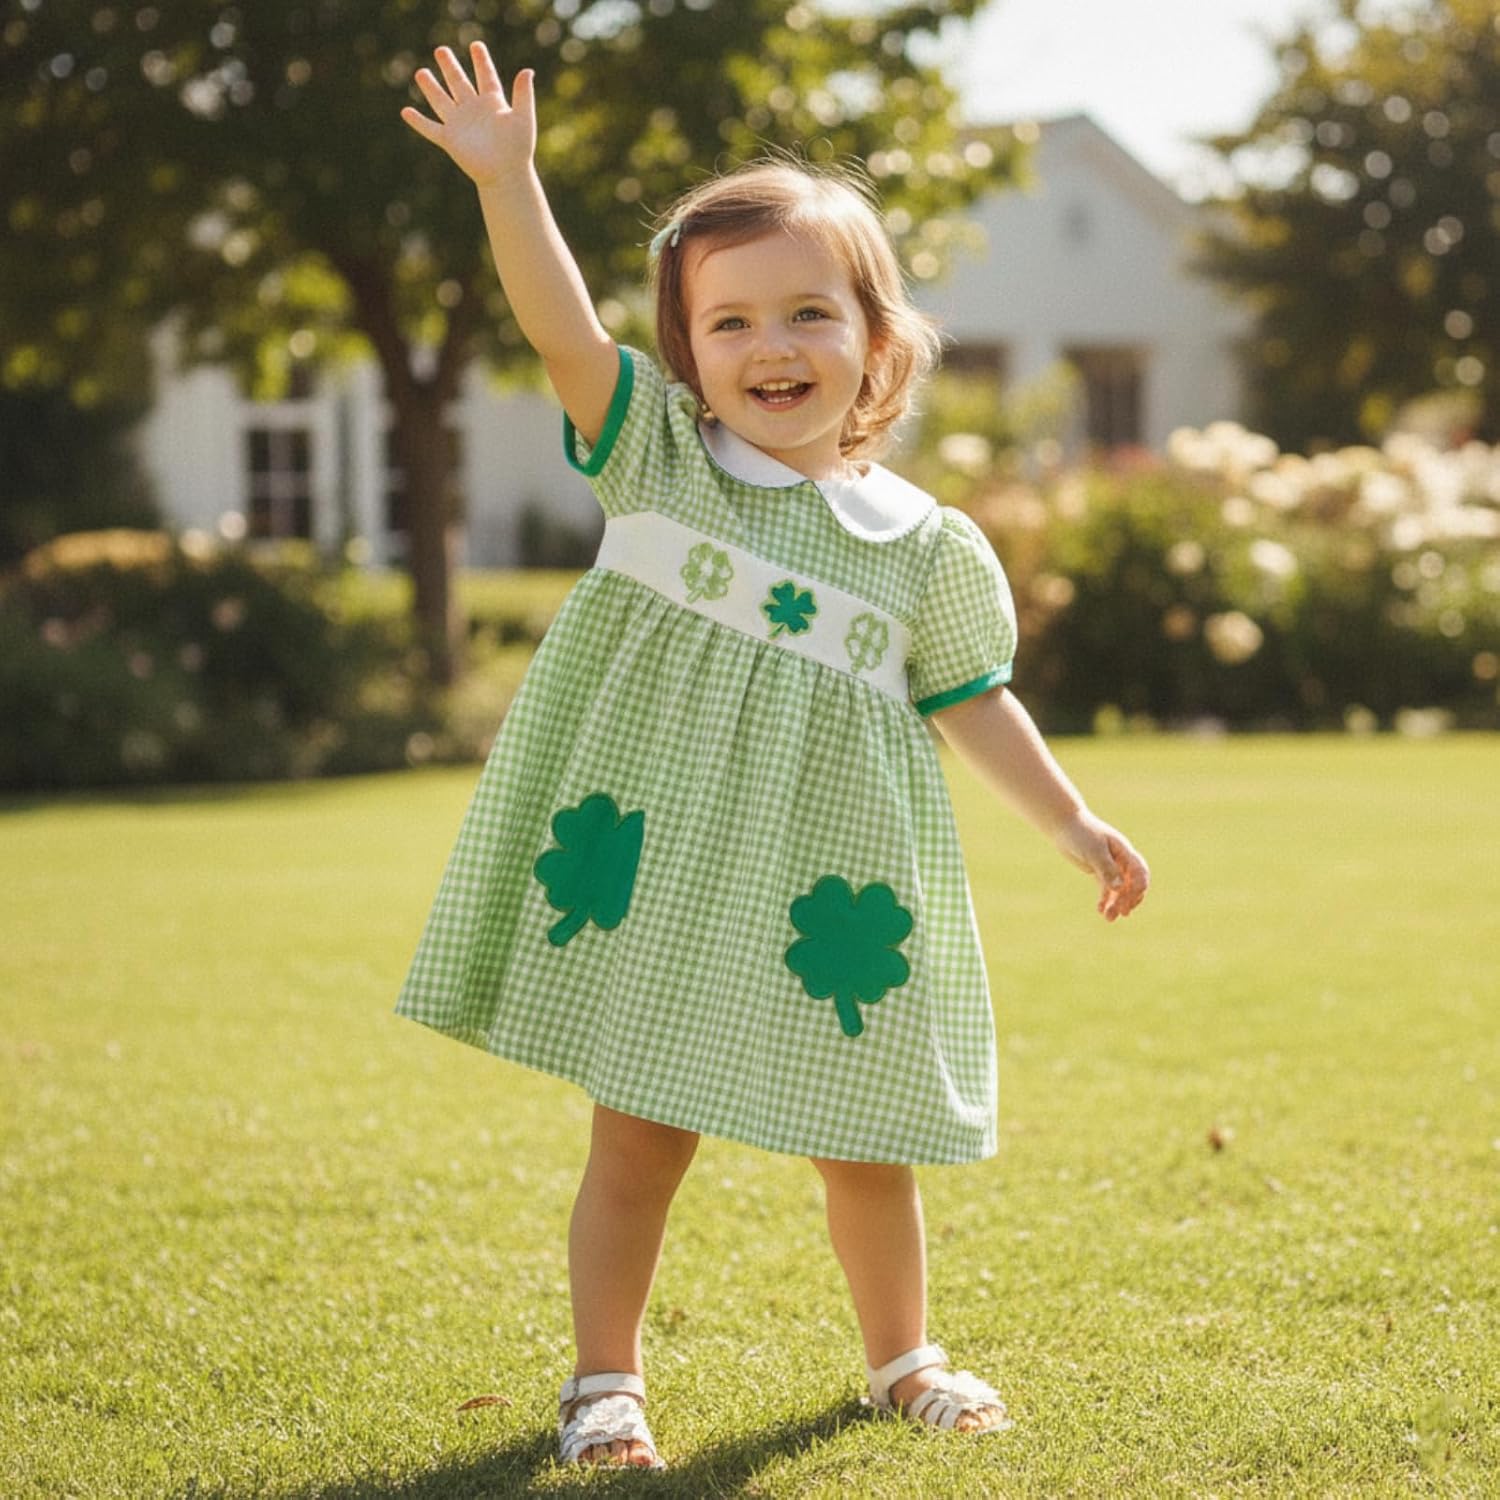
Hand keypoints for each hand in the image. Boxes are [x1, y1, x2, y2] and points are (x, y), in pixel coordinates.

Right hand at [400, 42, 535, 189]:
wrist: (506, 174)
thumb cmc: (518, 149)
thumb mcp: (523, 118)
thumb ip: (523, 94)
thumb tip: (528, 71)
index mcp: (493, 103)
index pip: (486, 77)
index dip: (481, 61)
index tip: (476, 45)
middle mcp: (474, 110)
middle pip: (459, 83)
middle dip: (450, 67)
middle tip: (441, 51)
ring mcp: (460, 124)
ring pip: (441, 101)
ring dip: (431, 87)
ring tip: (421, 72)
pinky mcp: (450, 140)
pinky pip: (430, 128)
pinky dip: (418, 121)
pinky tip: (405, 112)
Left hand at [1051, 811, 1149, 921]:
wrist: (1064, 825)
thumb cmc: (1081, 833)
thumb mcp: (1094, 851)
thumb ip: (1107, 869)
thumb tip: (1119, 888)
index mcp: (1124, 851)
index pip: (1139, 871)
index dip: (1139, 886)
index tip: (1131, 898)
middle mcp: (1120, 860)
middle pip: (1132, 883)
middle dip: (1129, 899)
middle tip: (1123, 913)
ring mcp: (1110, 866)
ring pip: (1118, 889)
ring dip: (1117, 904)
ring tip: (1109, 918)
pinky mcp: (1099, 871)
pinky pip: (1106, 889)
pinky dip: (1105, 900)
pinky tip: (1100, 910)